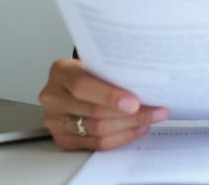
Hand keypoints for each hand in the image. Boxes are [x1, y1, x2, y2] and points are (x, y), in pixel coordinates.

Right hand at [39, 58, 168, 150]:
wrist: (70, 84)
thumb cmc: (88, 71)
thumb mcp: (95, 63)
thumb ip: (112, 72)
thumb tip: (147, 84)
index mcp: (60, 72)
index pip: (83, 85)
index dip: (109, 96)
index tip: (135, 102)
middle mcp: (53, 97)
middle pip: (93, 112)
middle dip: (130, 114)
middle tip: (154, 111)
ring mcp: (55, 120)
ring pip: (97, 130)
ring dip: (129, 126)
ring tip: (149, 118)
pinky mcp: (63, 139)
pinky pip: (95, 144)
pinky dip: (120, 137)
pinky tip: (136, 128)